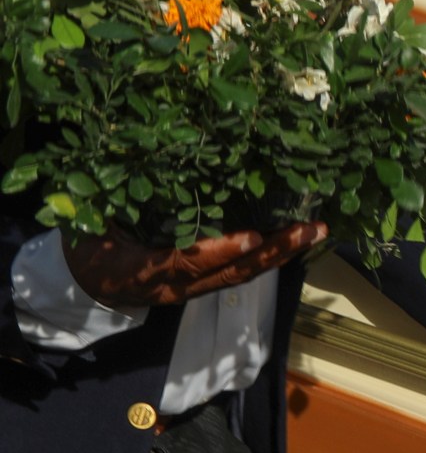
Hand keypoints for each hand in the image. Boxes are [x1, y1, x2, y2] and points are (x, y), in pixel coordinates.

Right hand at [63, 222, 327, 310]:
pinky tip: (295, 240)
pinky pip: (239, 272)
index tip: (252, 235)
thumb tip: (134, 164)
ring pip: (243, 274)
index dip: (219, 250)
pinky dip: (269, 257)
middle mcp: (174, 286)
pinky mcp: (201, 284)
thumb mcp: (88, 227)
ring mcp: (192, 289)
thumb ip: (112, 205)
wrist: (82, 285)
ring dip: (282, 254)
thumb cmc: (84, 247)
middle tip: (309, 229)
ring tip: (315, 232)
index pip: (186, 262)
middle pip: (231, 273)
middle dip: (273, 252)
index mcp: (140, 270)